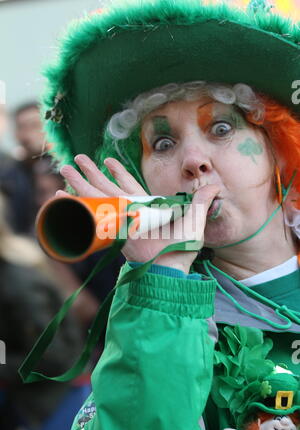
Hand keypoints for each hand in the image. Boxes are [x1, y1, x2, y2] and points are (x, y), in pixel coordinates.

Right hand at [58, 154, 218, 273]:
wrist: (170, 265)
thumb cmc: (183, 245)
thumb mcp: (195, 218)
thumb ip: (201, 200)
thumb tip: (214, 185)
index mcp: (146, 206)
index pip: (129, 183)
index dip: (118, 171)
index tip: (108, 160)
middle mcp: (129, 210)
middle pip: (105, 185)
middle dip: (91, 172)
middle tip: (77, 158)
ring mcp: (118, 218)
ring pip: (95, 195)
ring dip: (79, 182)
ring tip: (63, 168)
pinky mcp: (110, 228)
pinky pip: (90, 214)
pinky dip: (75, 206)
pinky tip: (59, 197)